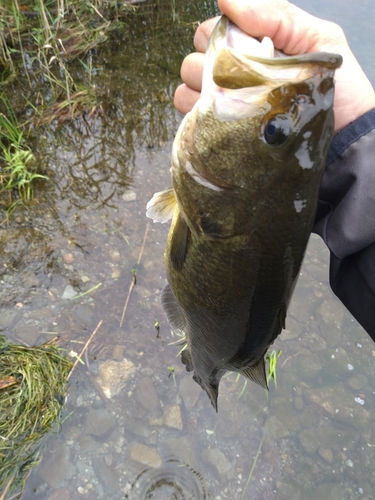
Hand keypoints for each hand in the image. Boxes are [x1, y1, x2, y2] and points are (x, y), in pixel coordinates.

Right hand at [174, 0, 374, 133]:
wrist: (343, 142)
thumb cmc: (338, 90)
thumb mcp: (318, 40)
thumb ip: (276, 16)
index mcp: (251, 48)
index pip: (210, 32)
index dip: (215, 36)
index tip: (240, 49)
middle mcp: (233, 76)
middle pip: (193, 59)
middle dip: (207, 64)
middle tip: (237, 79)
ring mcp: (226, 107)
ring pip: (186, 87)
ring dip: (199, 90)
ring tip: (230, 101)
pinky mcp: (223, 136)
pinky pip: (190, 118)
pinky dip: (195, 115)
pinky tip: (219, 118)